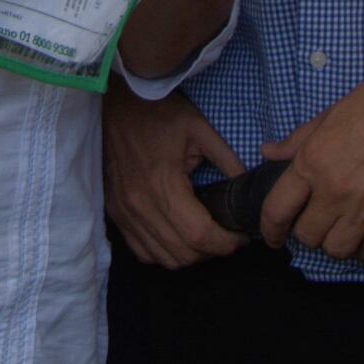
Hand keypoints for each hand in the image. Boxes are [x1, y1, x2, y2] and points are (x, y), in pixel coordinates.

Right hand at [101, 89, 245, 266]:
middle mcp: (140, 205)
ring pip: (163, 259)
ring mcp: (125, 213)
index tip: (241, 237)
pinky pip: (142, 252)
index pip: (199, 235)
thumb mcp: (199, 128)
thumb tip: (248, 186)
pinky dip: (164, 253)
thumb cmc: (158, 113)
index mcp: (163, 183)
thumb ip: (227, 159)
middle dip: (212, 251)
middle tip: (227, 236)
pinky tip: (178, 237)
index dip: (226, 244)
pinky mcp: (115, 214)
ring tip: (205, 237)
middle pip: (183, 254)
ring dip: (190, 256)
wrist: (115, 104)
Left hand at [256, 51, 363, 262]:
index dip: (270, 230)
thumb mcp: (328, 115)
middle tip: (317, 224)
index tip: (273, 236)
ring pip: (338, 250)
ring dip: (336, 245)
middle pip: (308, 236)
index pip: (276, 211)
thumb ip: (296, 141)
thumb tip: (268, 152)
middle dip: (307, 233)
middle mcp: (336, 189)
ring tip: (342, 232)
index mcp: (312, 162)